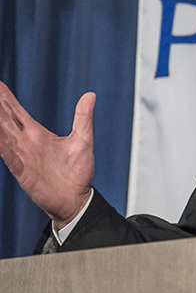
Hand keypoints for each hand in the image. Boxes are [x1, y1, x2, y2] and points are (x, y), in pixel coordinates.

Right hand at [0, 81, 95, 227]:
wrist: (77, 197)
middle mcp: (26, 142)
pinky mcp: (22, 170)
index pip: (18, 112)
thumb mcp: (83, 138)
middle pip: (5, 120)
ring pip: (3, 135)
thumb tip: (90, 95)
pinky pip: (8, 156)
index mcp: (38, 134)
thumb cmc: (78, 171)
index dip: (6, 99)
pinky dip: (2, 146)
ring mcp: (22, 156)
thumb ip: (83, 117)